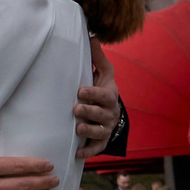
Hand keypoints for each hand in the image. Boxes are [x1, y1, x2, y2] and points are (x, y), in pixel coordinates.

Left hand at [75, 42, 119, 159]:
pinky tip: (77, 154)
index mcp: (109, 96)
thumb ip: (98, 58)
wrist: (113, 112)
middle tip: (76, 109)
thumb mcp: (104, 73)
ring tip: (77, 129)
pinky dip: (88, 152)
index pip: (104, 95)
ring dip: (89, 131)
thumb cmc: (103, 89)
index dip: (94, 93)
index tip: (80, 91)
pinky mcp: (102, 141)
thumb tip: (92, 36)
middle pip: (101, 114)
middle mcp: (110, 113)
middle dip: (89, 112)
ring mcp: (106, 128)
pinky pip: (97, 148)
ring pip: (100, 132)